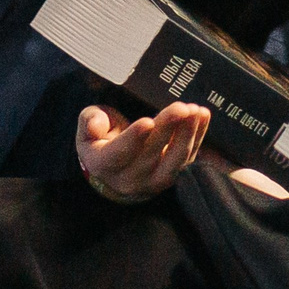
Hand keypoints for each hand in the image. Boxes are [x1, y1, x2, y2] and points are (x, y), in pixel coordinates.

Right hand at [75, 100, 208, 202]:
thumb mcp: (87, 131)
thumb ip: (89, 123)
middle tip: (180, 108)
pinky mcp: (172, 175)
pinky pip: (188, 158)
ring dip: (187, 134)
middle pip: (151, 154)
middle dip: (167, 129)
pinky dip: (198, 136)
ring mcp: (154, 180)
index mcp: (104, 164)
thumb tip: (94, 124)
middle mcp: (129, 178)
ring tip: (194, 111)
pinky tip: (202, 116)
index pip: (119, 153)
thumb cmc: (100, 141)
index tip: (147, 122)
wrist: (116, 170)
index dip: (133, 138)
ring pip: (173, 160)